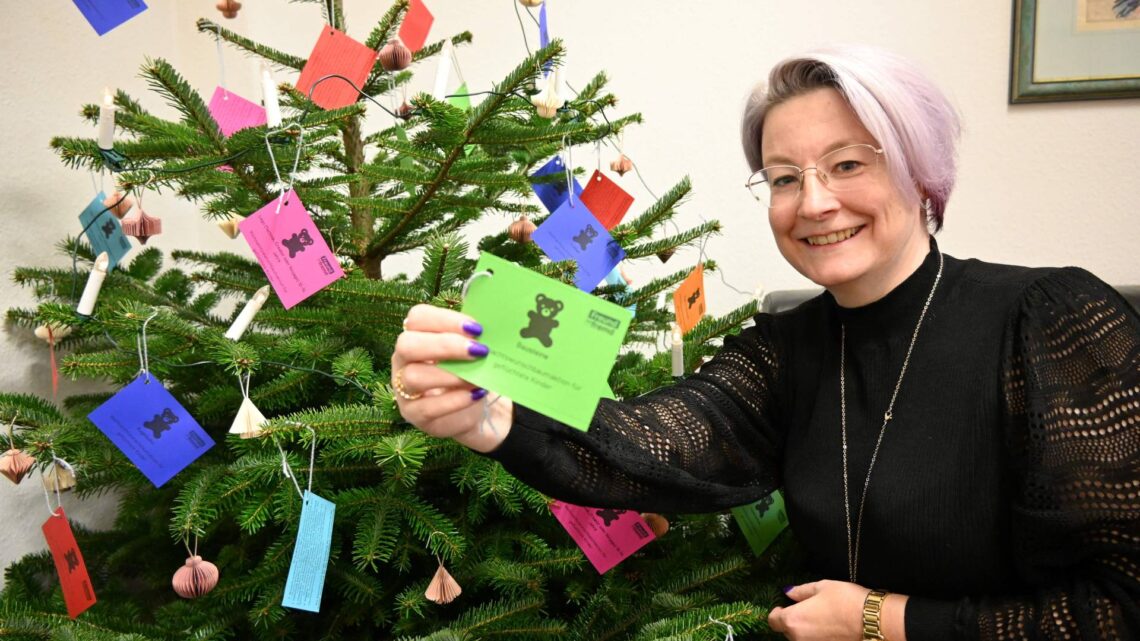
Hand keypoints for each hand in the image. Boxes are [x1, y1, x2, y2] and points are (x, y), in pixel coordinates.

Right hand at [392, 304, 512, 451]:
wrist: (475, 408)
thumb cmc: (469, 370)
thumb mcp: (471, 351)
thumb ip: (472, 338)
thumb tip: (487, 329)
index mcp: (415, 335)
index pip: (418, 317)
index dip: (446, 319)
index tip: (477, 329)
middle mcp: (402, 360)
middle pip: (407, 344)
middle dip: (445, 345)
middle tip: (478, 351)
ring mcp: (404, 389)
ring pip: (414, 376)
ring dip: (451, 375)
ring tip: (477, 377)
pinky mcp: (414, 414)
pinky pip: (427, 407)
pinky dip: (455, 400)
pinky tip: (475, 394)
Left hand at [767, 580, 906, 640]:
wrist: (874, 622)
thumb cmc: (846, 600)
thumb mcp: (822, 587)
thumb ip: (801, 592)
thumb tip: (788, 592)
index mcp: (793, 620)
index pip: (773, 621)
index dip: (776, 613)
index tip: (783, 606)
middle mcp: (799, 639)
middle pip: (788, 631)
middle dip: (794, 621)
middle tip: (808, 610)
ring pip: (801, 639)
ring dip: (806, 631)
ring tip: (822, 619)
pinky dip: (818, 637)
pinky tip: (830, 629)